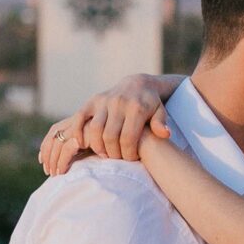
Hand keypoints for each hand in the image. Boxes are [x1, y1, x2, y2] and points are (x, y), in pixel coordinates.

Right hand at [39, 75, 172, 174]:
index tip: (131, 159)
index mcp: (136, 108)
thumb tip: (165, 134)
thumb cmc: (151, 104)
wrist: (137, 84)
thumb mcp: (160, 112)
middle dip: (114, 152)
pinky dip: (78, 131)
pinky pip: (80, 117)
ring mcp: (104, 101)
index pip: (128, 137)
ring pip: (95, 129)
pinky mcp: (93, 101)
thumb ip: (161, 123)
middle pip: (110, 136)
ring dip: (98, 146)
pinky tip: (82, 143)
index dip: (128, 153)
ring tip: (106, 154)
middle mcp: (119, 103)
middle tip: (118, 159)